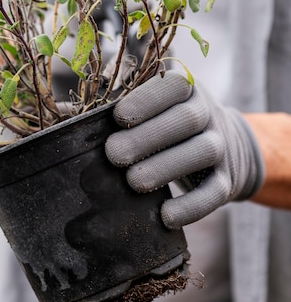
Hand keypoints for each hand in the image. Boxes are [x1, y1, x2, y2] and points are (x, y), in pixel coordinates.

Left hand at [105, 71, 264, 228]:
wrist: (230, 146)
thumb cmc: (170, 123)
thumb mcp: (155, 105)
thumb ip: (120, 105)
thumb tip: (72, 112)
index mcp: (187, 89)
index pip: (173, 85)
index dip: (147, 100)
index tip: (119, 117)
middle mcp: (208, 113)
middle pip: (186, 119)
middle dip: (147, 137)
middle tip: (114, 153)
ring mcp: (222, 146)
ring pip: (202, 152)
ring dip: (166, 168)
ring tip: (133, 181)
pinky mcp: (227, 180)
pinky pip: (214, 193)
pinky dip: (191, 206)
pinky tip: (165, 216)